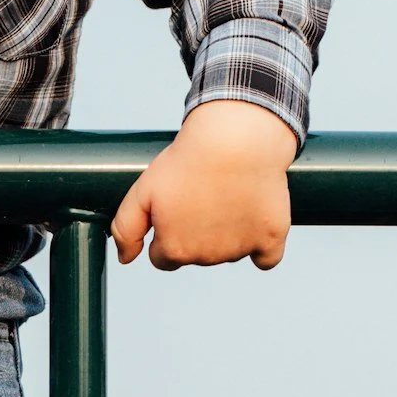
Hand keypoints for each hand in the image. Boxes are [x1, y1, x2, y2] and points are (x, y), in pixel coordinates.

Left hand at [111, 100, 296, 273]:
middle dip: (196, 231)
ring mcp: (240, 249)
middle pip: (196, 255)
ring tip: (229, 193)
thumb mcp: (142, 190)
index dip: (166, 231)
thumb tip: (125, 259)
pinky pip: (267, 258)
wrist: (236, 136)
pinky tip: (256, 222)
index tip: (177, 205)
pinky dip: (263, 245)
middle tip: (204, 193)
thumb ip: (125, 229)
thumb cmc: (188, 160)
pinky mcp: (270, 238)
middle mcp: (206, 257)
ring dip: (228, 232)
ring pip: (230, 252)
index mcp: (174, 249)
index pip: (163, 257)